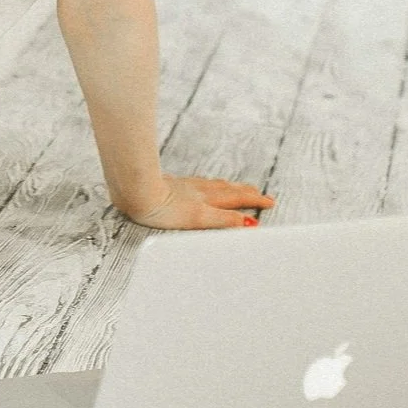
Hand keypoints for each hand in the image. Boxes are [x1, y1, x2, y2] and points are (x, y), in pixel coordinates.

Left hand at [121, 174, 275, 229]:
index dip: (255, 201)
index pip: (238, 199)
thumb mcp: (198, 218)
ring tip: (239, 188)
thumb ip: (224, 220)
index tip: (270, 202)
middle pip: (230, 190)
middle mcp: (201, 190)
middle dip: (247, 193)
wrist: (137, 192)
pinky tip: (203, 186)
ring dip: (231, 188)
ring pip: (216, 185)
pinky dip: (211, 185)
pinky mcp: (173, 185)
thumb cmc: (162, 207)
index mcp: (208, 200)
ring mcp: (187, 187)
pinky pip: (200, 184)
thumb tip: (248, 224)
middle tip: (260, 194)